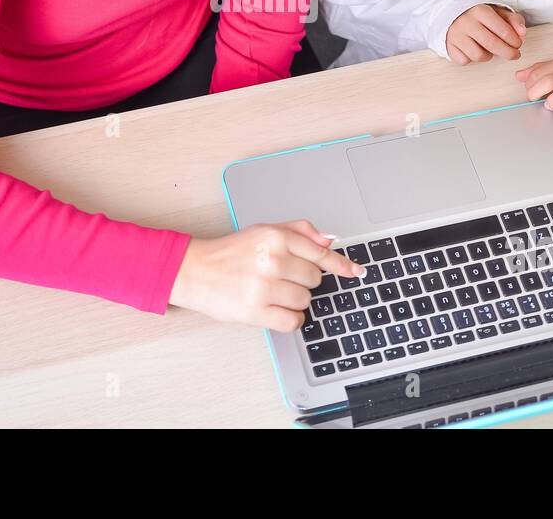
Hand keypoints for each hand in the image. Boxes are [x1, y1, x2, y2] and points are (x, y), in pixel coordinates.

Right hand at [169, 220, 363, 331]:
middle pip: (315, 279)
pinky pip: (293, 321)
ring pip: (306, 301)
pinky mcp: (256, 312)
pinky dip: (290, 318)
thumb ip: (298, 231)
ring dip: (295, 299)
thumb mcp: (264, 230)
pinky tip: (276, 308)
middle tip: (282, 276)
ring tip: (274, 291)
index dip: (342, 265)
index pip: (320, 253)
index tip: (356, 272)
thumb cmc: (230, 252)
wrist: (196, 271)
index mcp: (275, 237)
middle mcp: (271, 260)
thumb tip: (329, 239)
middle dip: (303, 279)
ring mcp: (264, 288)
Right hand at [445, 4, 525, 63]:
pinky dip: (472, 58)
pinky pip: (465, 60)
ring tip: (490, 50)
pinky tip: (474, 50)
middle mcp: (466, 22)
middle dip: (508, 53)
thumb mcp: (498, 12)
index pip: (503, 30)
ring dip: (488, 56)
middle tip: (514, 55)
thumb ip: (514, 20)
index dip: (514, 41)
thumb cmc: (480, 16)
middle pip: (492, 45)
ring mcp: (455, 35)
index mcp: (480, 11)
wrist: (453, 15)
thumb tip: (522, 33)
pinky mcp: (449, 46)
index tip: (518, 44)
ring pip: (478, 55)